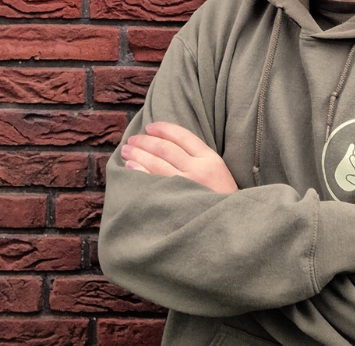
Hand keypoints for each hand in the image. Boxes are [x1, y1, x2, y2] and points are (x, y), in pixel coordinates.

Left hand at [121, 121, 237, 194]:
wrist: (227, 226)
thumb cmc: (221, 199)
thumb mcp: (219, 173)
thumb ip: (199, 159)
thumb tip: (169, 146)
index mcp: (211, 159)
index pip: (183, 136)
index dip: (164, 129)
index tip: (149, 127)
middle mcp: (198, 169)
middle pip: (166, 148)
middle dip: (146, 141)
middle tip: (132, 139)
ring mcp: (186, 185)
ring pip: (157, 163)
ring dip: (139, 154)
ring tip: (127, 150)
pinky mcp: (175, 201)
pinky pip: (152, 182)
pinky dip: (140, 171)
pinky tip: (131, 166)